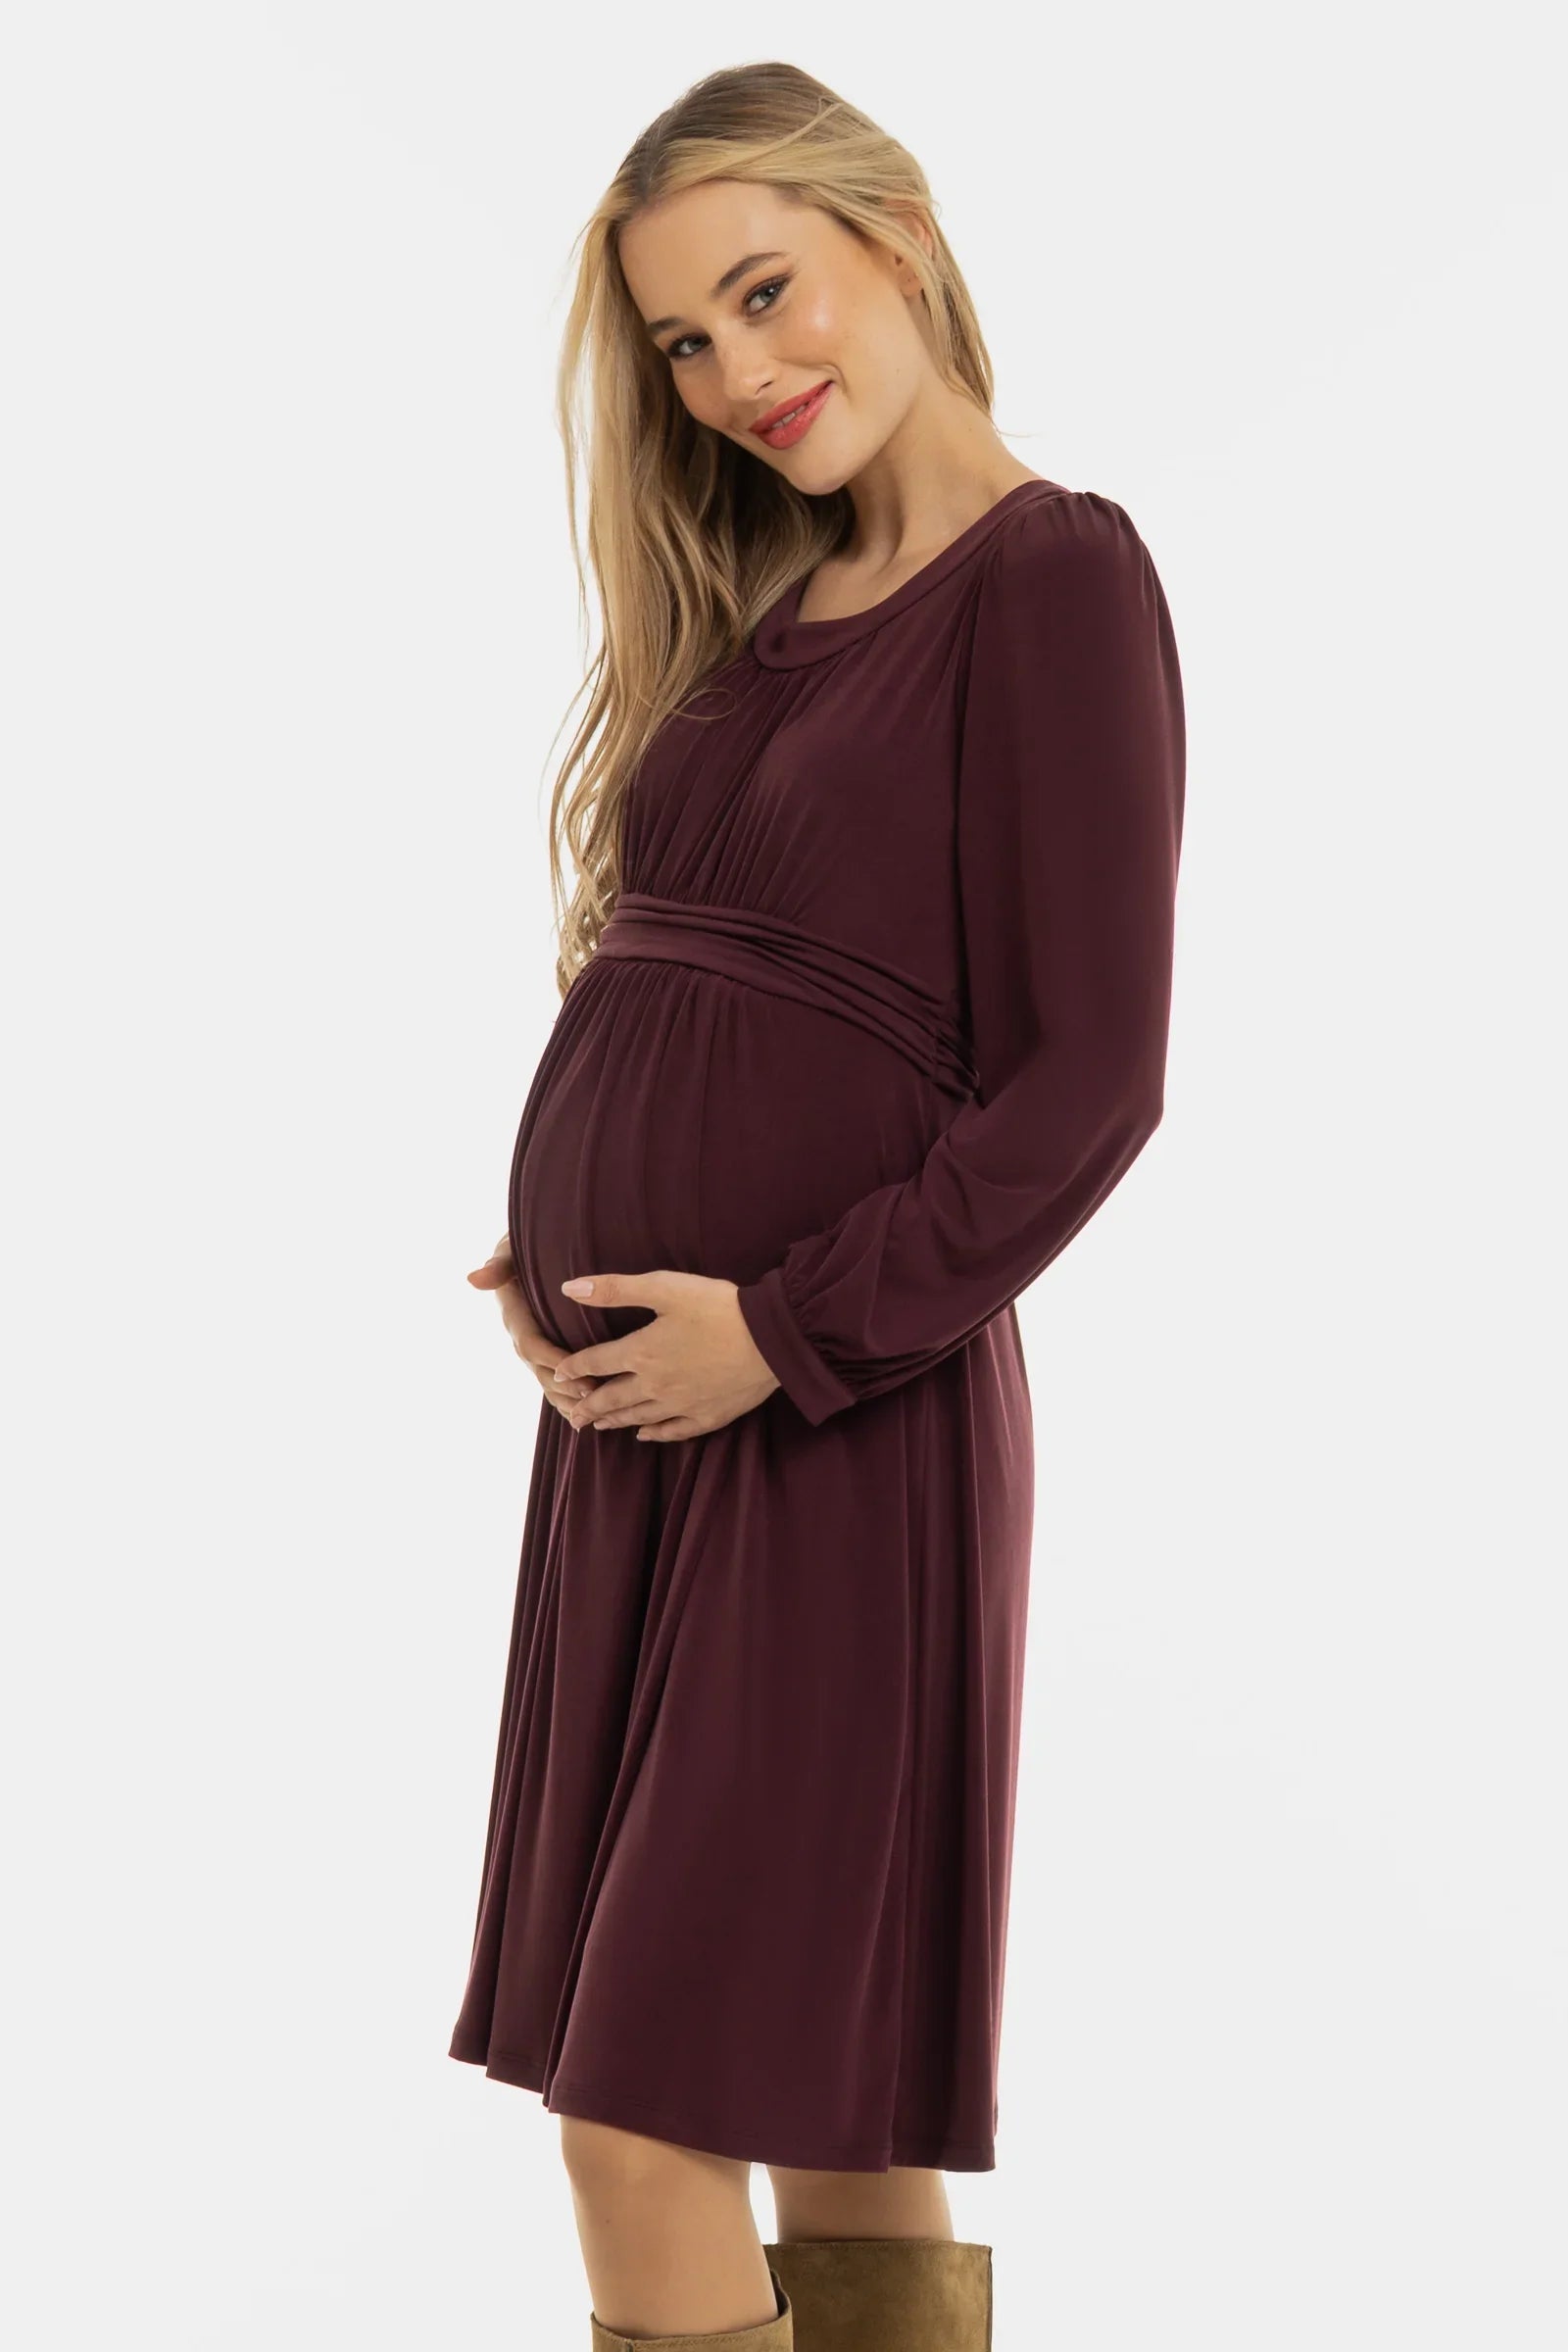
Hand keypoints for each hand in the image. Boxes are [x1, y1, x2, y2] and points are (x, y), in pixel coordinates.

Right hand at [467, 1234, 602, 1423]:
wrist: (530, 1249)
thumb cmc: (524, 1244)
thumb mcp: (511, 1249)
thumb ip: (499, 1264)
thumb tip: (474, 1278)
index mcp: (516, 1316)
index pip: (532, 1345)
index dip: (555, 1362)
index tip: (581, 1376)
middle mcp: (522, 1336)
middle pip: (541, 1371)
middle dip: (566, 1387)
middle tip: (595, 1399)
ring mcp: (535, 1346)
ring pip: (548, 1381)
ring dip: (568, 1400)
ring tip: (593, 1415)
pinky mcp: (547, 1351)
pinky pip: (555, 1380)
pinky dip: (568, 1399)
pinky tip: (588, 1417)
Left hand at [551, 1267, 781, 1440]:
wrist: (771, 1339)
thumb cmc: (718, 1307)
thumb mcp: (665, 1287)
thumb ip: (615, 1289)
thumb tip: (569, 1289)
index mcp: (641, 1351)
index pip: (596, 1362)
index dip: (574, 1368)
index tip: (559, 1373)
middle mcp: (654, 1384)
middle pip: (611, 1399)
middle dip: (588, 1406)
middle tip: (571, 1416)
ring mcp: (681, 1404)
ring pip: (638, 1417)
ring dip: (614, 1421)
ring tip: (598, 1426)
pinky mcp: (707, 1415)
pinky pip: (673, 1431)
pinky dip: (654, 1434)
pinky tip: (645, 1435)